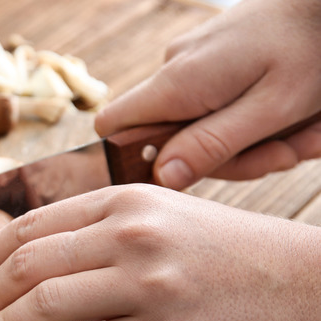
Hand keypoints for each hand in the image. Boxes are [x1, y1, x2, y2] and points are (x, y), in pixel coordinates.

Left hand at [0, 184, 320, 320]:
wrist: (313, 286)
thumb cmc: (234, 253)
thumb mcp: (166, 217)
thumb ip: (103, 231)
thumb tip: (37, 260)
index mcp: (126, 200)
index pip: (31, 224)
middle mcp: (131, 234)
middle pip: (27, 262)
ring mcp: (147, 282)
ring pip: (45, 303)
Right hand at [95, 0, 320, 189]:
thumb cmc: (310, 48)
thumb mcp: (269, 110)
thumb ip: (212, 145)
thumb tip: (162, 178)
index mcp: (179, 82)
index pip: (112, 126)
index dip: (131, 158)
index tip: (185, 171)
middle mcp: (174, 70)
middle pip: (170, 139)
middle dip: (230, 157)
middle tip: (284, 153)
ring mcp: (191, 64)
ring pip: (201, 127)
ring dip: (254, 143)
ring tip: (303, 135)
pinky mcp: (210, 62)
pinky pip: (217, 107)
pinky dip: (255, 121)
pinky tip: (295, 119)